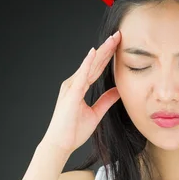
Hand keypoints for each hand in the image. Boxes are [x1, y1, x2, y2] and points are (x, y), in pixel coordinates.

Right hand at [41, 30, 121, 154]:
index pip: (97, 69)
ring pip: (90, 66)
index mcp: (79, 87)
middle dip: (107, 49)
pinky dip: (87, 64)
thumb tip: (118, 91)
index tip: (119, 45)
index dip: (108, 57)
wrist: (60, 144)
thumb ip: (106, 101)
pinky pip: (81, 76)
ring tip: (112, 40)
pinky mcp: (72, 94)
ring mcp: (72, 88)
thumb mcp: (96, 114)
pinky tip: (94, 53)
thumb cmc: (73, 131)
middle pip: (94, 63)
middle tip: (119, 35)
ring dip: (101, 52)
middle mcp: (74, 84)